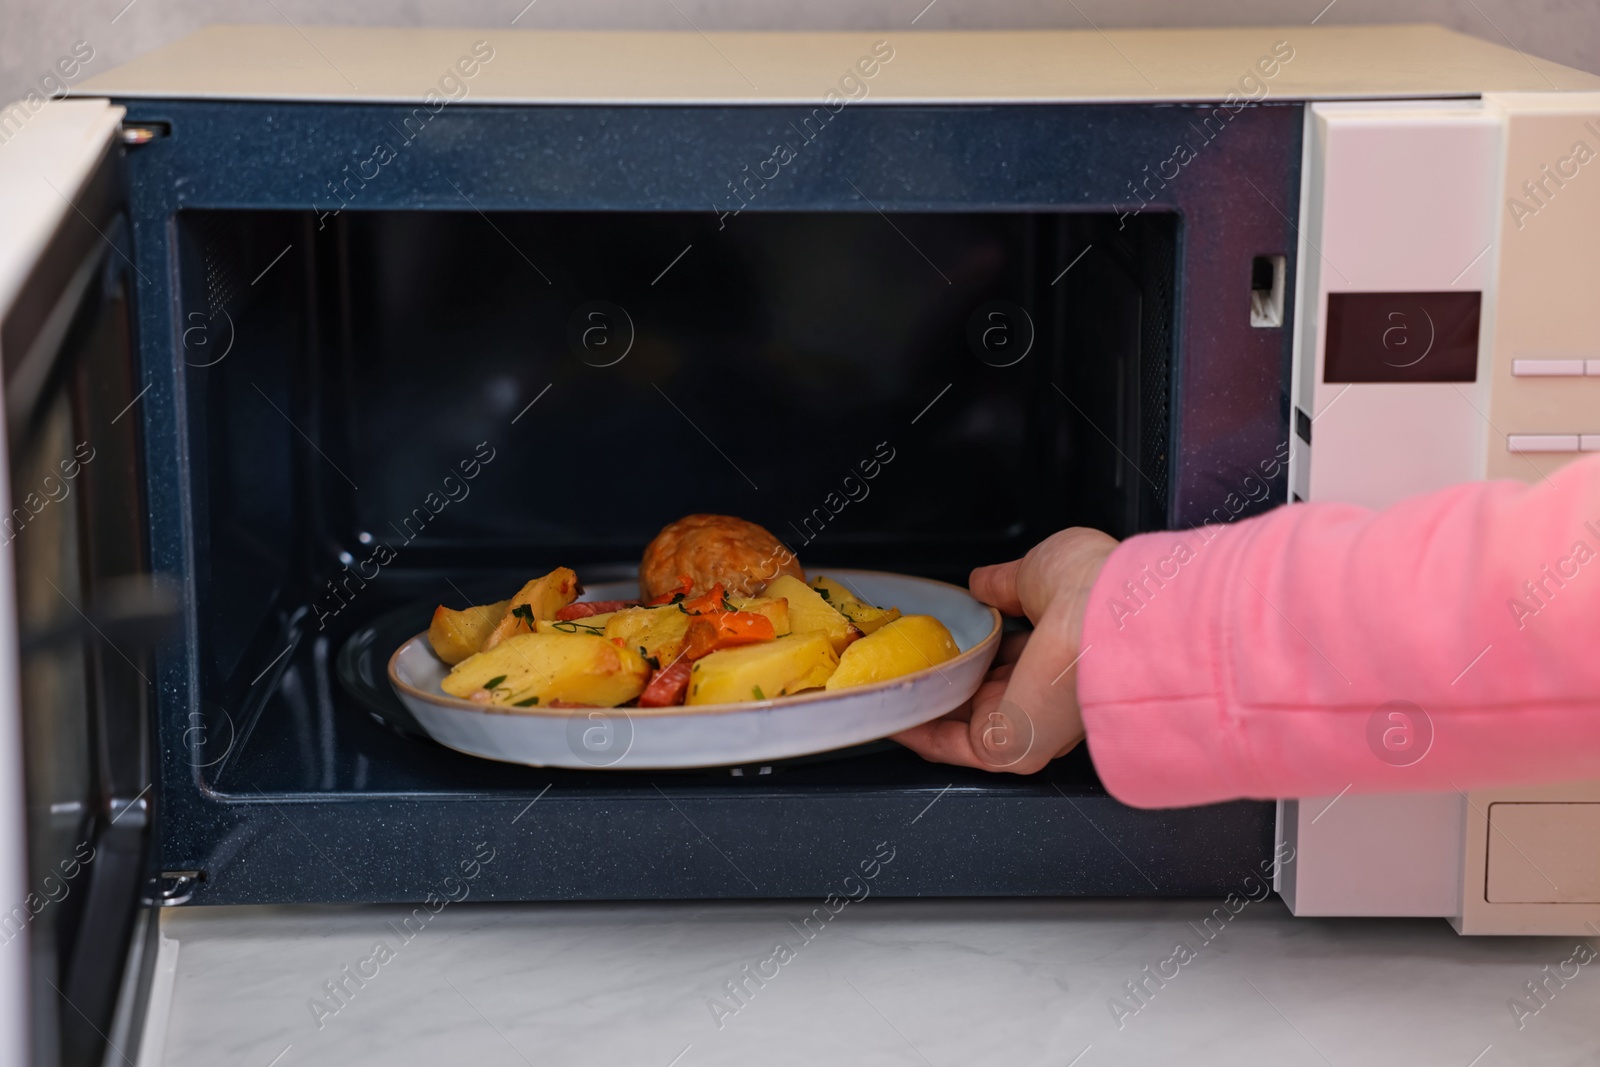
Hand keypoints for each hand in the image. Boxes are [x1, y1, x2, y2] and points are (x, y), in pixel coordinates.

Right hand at [892, 527, 1116, 772]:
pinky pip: (947, 744)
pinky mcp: (1005, 747)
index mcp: (1061, 650)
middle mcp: (1045, 692)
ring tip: (878, 678)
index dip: (972, 643)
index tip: (940, 632)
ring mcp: (1025, 722)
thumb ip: (1004, 583)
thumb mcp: (1039, 571)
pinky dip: (911, 728)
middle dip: (940, 674)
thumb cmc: (1092, 587)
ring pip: (957, 720)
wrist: (1108, 619)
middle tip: (900, 654)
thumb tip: (981, 583)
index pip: (1010, 654)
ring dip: (917, 702)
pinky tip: (883, 706)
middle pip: (980, 689)